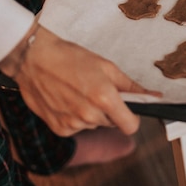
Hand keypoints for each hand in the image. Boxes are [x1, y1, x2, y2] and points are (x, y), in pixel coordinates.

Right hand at [0, 24, 160, 136]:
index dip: (132, 118)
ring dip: (91, 113)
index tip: (128, 109)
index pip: (131, 126)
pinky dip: (74, 117)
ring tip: (77, 91)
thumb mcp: (106, 66)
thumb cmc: (70, 57)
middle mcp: (89, 116)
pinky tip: (66, 99)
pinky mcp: (58, 128)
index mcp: (104, 98)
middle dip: (109, 110)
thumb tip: (153, 96)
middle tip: (95, 89)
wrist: (33, 59)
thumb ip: (130, 86)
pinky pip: (76, 127)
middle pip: (112, 123)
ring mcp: (72, 124)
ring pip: (93, 125)